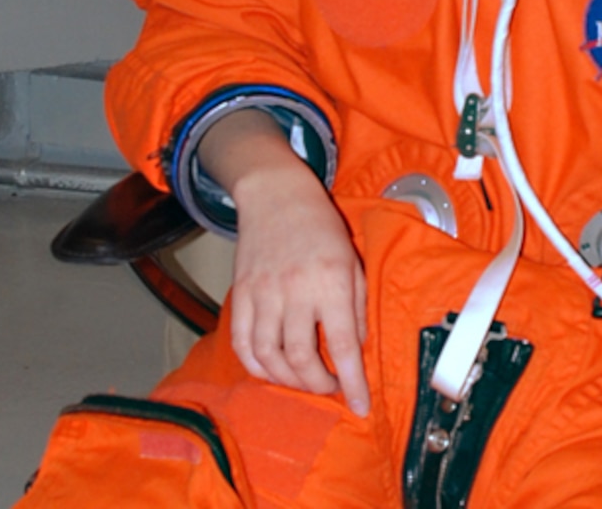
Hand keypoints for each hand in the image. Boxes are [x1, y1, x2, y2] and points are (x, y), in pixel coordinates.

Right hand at [200, 110, 369, 415]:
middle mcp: (295, 289)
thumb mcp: (352, 261)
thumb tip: (355, 351)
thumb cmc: (321, 227)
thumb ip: (356, 308)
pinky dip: (255, 367)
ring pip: (268, 357)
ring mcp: (263, 292)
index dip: (353, 383)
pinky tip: (271, 369)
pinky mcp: (240, 293)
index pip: (343, 345)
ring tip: (303, 379)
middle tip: (330, 385)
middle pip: (300, 358)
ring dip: (287, 380)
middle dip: (317, 385)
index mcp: (330, 281)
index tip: (360, 407)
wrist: (276, 194)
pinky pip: (242, 343)